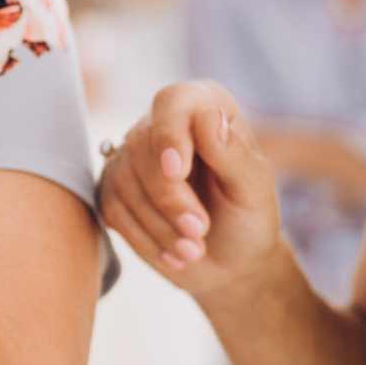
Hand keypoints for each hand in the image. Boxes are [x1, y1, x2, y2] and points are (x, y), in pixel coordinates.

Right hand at [98, 80, 286, 303]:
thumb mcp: (254, 189)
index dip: (169, 134)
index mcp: (204, 107)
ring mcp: (134, 157)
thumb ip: (233, 153)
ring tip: (193, 250)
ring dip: (158, 224)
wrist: (230, 262)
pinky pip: (112, 209)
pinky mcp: (115, 191)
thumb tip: (208, 116)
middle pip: (141, 146)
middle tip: (199, 232)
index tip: (177, 173)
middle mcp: (163, 124)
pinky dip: (144, 238)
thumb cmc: (247, 218)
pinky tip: (173, 254)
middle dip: (168, 197)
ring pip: (122, 180)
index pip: (173, 102)